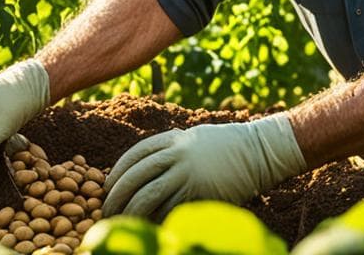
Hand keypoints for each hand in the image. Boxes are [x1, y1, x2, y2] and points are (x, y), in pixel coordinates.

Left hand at [102, 113, 305, 218]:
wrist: (259, 152)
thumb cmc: (224, 147)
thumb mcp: (193, 138)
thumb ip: (169, 149)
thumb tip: (140, 169)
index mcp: (173, 139)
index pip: (134, 155)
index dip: (117, 172)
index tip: (106, 184)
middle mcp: (177, 155)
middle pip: (136, 176)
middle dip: (117, 195)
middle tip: (105, 209)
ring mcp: (189, 174)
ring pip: (149, 196)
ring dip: (131, 211)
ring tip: (121, 221)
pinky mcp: (201, 193)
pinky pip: (170, 210)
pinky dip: (156, 220)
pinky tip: (149, 226)